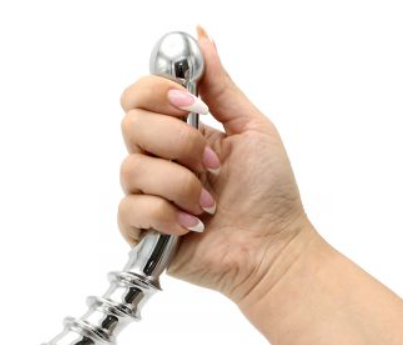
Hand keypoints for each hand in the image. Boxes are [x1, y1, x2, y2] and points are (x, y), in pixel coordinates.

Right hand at [118, 27, 315, 301]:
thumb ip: (220, 86)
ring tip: (208, 205)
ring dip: (180, 185)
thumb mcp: (250, 128)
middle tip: (210, 164)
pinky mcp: (142, 230)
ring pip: (131, 168)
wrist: (271, 250)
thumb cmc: (269, 194)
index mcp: (179, 133)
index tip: (189, 106)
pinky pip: (130, 209)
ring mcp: (149, 195)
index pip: (138, 97)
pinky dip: (166, 215)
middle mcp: (159, 161)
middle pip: (130, 125)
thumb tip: (200, 37)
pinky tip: (192, 227)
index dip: (156, 93)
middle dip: (176, 143)